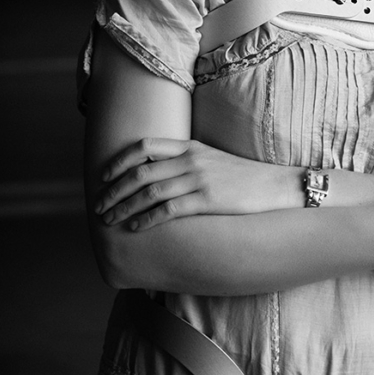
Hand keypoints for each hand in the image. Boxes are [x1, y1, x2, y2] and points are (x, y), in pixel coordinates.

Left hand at [94, 139, 297, 230]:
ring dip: (124, 207)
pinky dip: (147, 219)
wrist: (274, 186)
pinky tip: (136, 228)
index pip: (144, 146)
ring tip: (111, 220)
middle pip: (140, 172)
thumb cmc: (241, 177)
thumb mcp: (210, 159)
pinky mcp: (208, 200)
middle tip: (100, 205)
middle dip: (114, 190)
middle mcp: (191, 160)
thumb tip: (153, 173)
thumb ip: (184, 161)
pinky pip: (169, 210)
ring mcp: (199, 179)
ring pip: (149, 192)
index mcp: (190, 147)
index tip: (103, 177)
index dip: (119, 161)